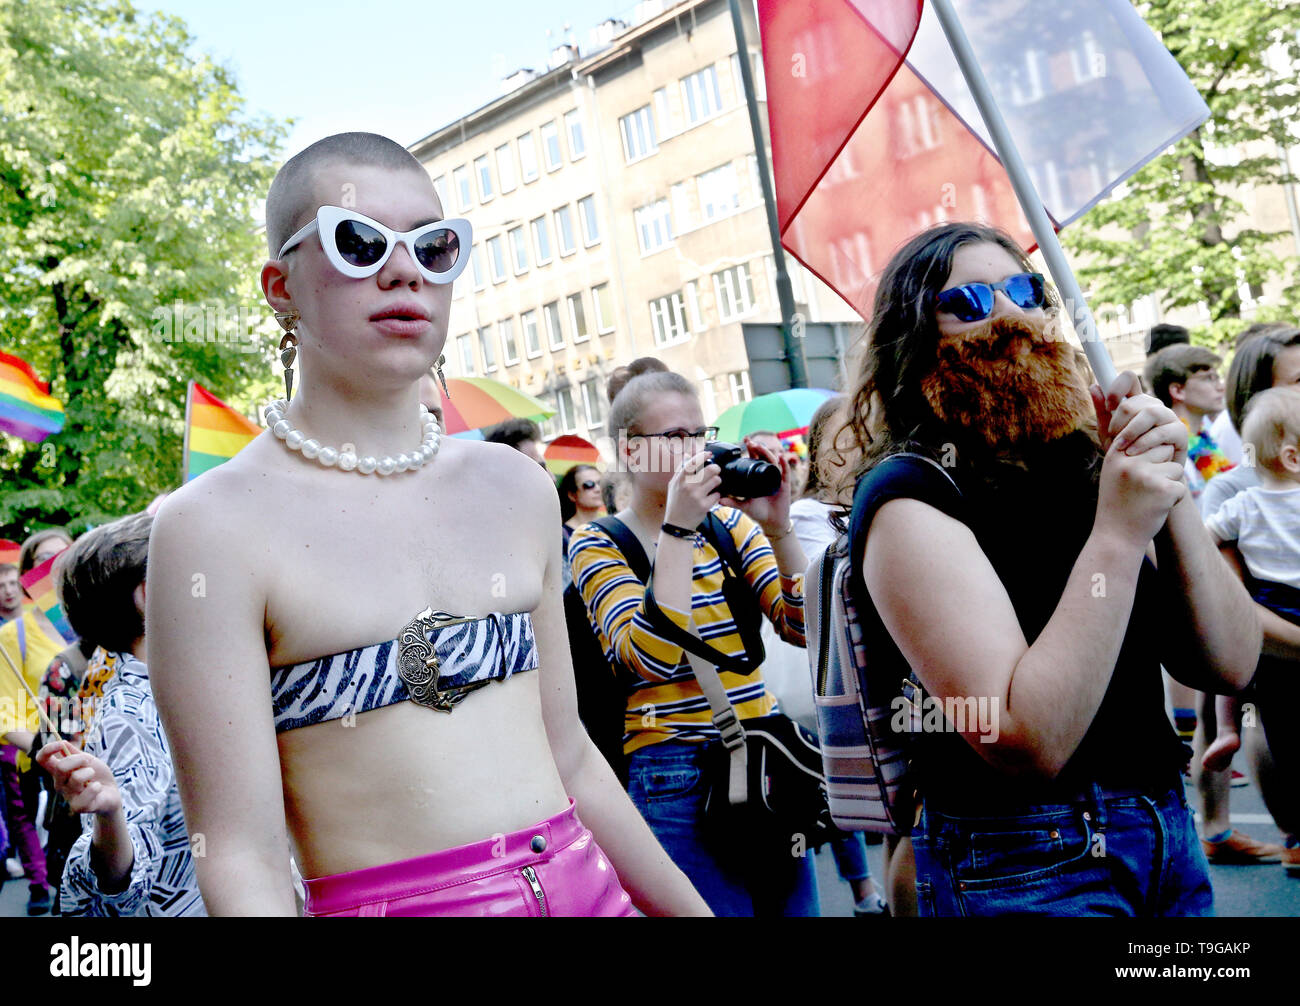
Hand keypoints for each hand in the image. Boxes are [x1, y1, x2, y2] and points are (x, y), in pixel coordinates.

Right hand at [36, 741, 121, 815]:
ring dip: (90, 773)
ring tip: (94, 778)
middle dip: (79, 760)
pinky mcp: (78, 807)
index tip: (60, 744)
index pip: (42, 760)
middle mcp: (60, 784)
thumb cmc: (97, 775)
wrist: (112, 792)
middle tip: (89, 763)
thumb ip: (74, 752)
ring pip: (76, 778)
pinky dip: (95, 788)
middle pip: (60, 767)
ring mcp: (68, 796)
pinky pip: (85, 795)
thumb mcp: (87, 759)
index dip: (47, 750)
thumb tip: (62, 742)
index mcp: (59, 771)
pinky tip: (97, 788)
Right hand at [664, 450, 721, 529]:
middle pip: (710, 469)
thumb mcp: (674, 485)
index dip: (703, 456)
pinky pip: (717, 495)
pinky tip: (711, 498)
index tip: (709, 454)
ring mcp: (697, 496)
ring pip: (716, 480)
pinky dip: (716, 495)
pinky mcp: (704, 506)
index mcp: (680, 479)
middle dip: (716, 468)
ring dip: (717, 481)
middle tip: (716, 471)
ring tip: (714, 485)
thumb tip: (688, 455)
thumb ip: (681, 470)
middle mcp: (688, 486)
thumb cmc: (676, 503)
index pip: (692, 462)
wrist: (677, 524)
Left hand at [722, 437, 792, 536]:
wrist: (771, 522)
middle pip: (764, 457)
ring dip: (767, 453)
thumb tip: (719, 500)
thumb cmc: (759, 512)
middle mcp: (768, 475)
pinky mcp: (785, 485)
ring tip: (759, 447)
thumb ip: (733, 502)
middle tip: (750, 442)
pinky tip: (781, 456)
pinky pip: (785, 472)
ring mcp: (777, 479)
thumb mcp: (744, 506)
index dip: (751, 451)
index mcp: (759, 477)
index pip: (755, 460)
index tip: (745, 442)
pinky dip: (784, 464)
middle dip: (757, 448)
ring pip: (773, 462)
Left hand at [1090, 372, 1187, 467]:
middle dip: (1120, 419)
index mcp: (1136, 402)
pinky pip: (1162, 431)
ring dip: (1131, 430)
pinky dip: (1144, 442)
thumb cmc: (1126, 454)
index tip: (1108, 406)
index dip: (1116, 387)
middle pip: (1137, 400)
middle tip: (1112, 437)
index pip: (1129, 379)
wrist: (1144, 478)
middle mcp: (1154, 406)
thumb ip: (1102, 412)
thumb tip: (1094, 386)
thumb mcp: (1109, 434)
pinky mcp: (1180, 433)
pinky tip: (1132, 453)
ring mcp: (1169, 417)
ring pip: (1151, 412)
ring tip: (1120, 447)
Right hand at [1095, 431, 1186, 548]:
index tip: (1137, 477)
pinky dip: (1173, 499)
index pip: (1147, 440)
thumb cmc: (1117, 504)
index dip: (1149, 459)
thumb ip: (1129, 452)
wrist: (1115, 538)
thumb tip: (1153, 432)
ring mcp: (1146, 475)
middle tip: (1143, 490)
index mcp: (1116, 454)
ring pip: (1175, 468)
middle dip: (1161, 469)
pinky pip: (1181, 487)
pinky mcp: (1163, 489)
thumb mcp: (1114, 472)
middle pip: (1164, 450)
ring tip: (1148, 499)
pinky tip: (1155, 508)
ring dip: (1169, 484)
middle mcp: (1129, 461)